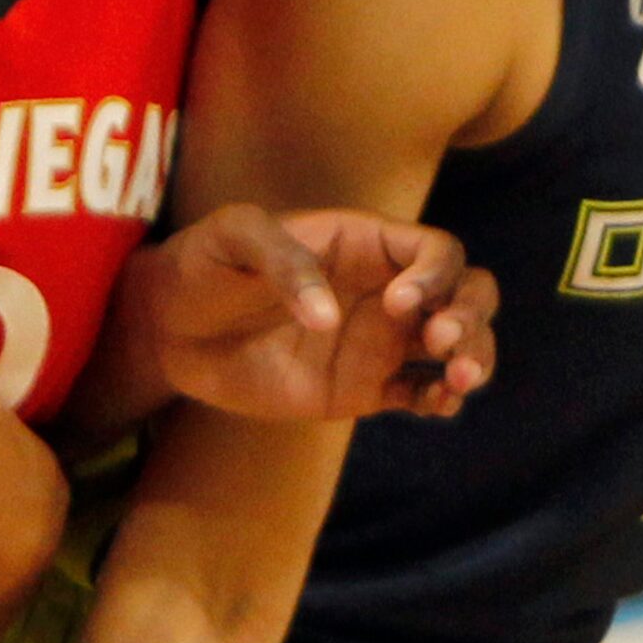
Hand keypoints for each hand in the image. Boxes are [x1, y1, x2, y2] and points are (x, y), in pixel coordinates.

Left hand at [136, 204, 496, 421]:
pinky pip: (421, 395)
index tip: (395, 303)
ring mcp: (378, 340)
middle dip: (471, 314)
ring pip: (457, 346)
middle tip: (441, 341)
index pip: (435, 251)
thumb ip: (282, 261)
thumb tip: (329, 319)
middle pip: (467, 293)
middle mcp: (384, 289)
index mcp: (365, 242)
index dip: (434, 274)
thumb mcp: (232, 237)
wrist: (168, 326)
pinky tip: (437, 405)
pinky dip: (441, 401)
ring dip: (474, 359)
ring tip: (456, 380)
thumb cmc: (202, 263)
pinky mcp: (363, 387)